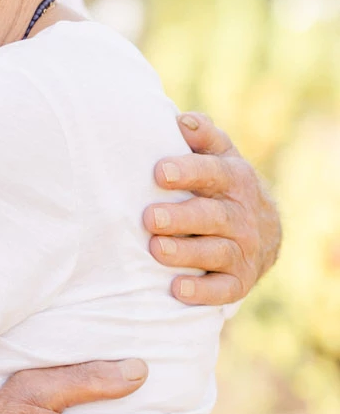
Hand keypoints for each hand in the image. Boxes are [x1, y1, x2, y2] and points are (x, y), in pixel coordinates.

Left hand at [146, 113, 280, 306]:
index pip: (213, 173)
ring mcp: (242, 250)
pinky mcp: (238, 281)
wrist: (264, 232)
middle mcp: (241, 215)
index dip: (188, 171)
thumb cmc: (223, 186)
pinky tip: (177, 289)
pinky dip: (202, 292)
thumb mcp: (220, 156)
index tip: (159, 172)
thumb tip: (182, 121)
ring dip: (186, 252)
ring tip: (156, 249)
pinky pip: (223, 290)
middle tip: (149, 217)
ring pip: (216, 253)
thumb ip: (203, 137)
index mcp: (233, 180)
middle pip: (212, 216)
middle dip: (181, 217)